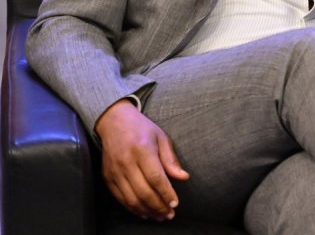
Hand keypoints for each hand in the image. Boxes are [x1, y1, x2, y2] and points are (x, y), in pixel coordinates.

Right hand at [95, 99, 189, 220]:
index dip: (166, 193)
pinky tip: (144, 212)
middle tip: (169, 215)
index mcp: (142, 150)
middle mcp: (126, 162)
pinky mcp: (107, 177)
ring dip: (146, 211)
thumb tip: (183, 177)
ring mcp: (114, 171)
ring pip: (131, 198)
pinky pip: (120, 198)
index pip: (156, 178)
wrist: (114, 122)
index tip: (175, 204)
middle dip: (158, 206)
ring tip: (159, 216)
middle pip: (143, 191)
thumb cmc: (142, 129)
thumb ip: (171, 159)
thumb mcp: (161, 137)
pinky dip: (132, 208)